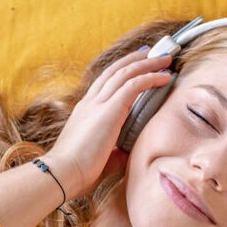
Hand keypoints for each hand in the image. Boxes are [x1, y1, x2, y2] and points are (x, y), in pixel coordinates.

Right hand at [45, 47, 172, 197]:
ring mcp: (99, 104)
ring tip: (164, 59)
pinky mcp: (109, 110)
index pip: (104, 83)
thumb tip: (124, 154)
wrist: (62, 173)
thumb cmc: (76, 172)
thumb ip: (113, 153)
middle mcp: (90, 103)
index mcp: (85, 112)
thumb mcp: (99, 159)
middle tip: (151, 52)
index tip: (135, 63)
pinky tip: (164, 77)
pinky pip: (133, 85)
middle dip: (134, 60)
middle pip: (114, 71)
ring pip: (126, 73)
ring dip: (147, 64)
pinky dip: (150, 78)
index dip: (120, 71)